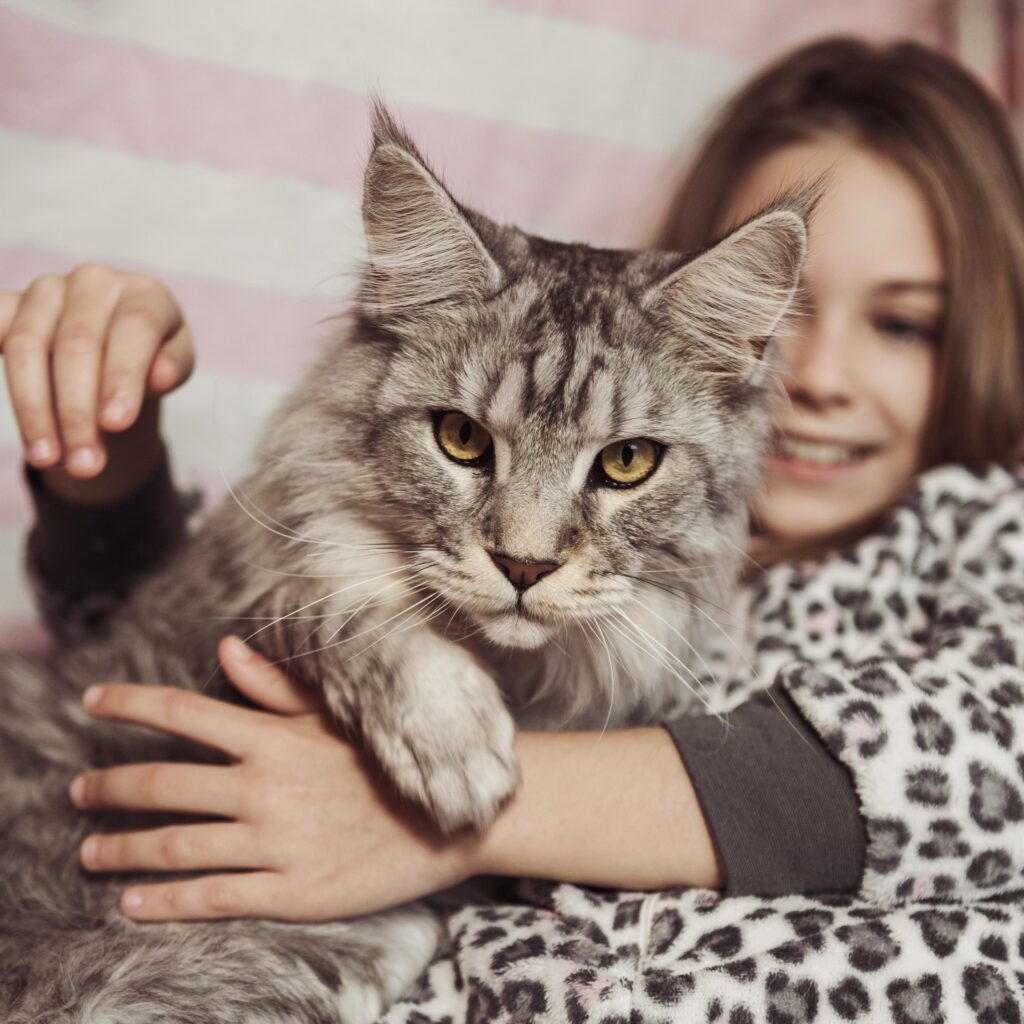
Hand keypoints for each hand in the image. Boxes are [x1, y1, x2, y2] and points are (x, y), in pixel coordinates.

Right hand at [0, 265, 193, 502]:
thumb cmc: (153, 359)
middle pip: (77, 344)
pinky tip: (12, 417)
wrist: (117, 348)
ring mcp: (46, 290)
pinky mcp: (9, 305)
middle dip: (78, 411)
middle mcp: (93, 282)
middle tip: (86, 464)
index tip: (116, 424)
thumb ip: (172, 367)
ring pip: (26, 347)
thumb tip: (160, 376)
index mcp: (144, 292)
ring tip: (47, 459)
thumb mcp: (175, 365)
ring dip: (34, 409)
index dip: (123, 375)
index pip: (134, 327)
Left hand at [69, 637, 480, 921]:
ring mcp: (275, 842)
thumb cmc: (390, 761)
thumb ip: (276, 686)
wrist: (454, 818)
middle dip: (108, 788)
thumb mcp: (337, 716)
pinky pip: (211, 898)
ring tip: (90, 853)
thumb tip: (227, 649)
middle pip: (160, 784)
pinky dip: (163, 902)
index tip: (89, 701)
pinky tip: (133, 904)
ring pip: (175, 847)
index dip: (128, 704)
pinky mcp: (290, 891)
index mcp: (274, 737)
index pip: (182, 713)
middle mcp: (264, 787)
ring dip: (121, 850)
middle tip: (77, 793)